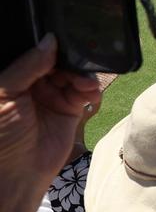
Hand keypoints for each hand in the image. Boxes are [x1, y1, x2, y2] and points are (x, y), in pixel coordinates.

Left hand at [0, 36, 100, 186]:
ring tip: (85, 84)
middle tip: (78, 62)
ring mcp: (51, 96)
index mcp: (12, 78)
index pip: (33, 54)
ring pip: (72, 74)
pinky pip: (84, 92)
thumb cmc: (0, 134)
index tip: (63, 39)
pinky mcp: (70, 109)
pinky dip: (90, 89)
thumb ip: (27, 66)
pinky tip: (90, 92)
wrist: (18, 172)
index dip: (48, 46)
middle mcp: (31, 85)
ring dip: (82, 75)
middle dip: (69, 60)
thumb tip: (50, 39)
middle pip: (56, 62)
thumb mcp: (4, 94)